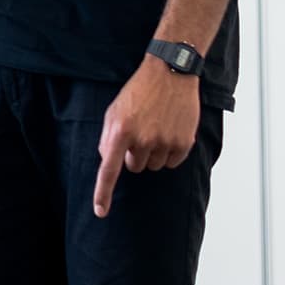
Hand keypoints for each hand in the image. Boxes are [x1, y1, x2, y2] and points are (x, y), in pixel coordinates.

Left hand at [92, 56, 200, 217]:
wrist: (169, 73)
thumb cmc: (139, 91)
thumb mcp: (114, 110)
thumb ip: (108, 137)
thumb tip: (107, 161)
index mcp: (120, 130)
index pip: (109, 169)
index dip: (103, 193)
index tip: (100, 211)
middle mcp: (142, 139)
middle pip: (134, 167)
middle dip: (134, 154)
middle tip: (140, 131)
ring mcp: (164, 141)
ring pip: (153, 166)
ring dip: (153, 152)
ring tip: (156, 127)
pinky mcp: (183, 142)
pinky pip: (172, 162)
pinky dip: (170, 152)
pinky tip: (170, 130)